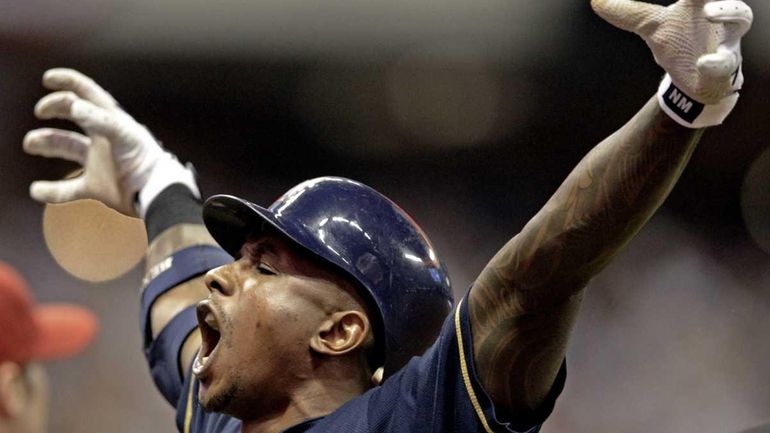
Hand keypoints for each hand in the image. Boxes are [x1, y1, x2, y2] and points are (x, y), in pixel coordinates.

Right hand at [24, 68, 197, 216]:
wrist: (156, 194)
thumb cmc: (145, 160)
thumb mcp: (124, 134)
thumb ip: (99, 119)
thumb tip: (73, 104)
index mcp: (113, 122)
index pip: (90, 94)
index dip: (70, 82)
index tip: (48, 78)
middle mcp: (104, 139)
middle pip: (75, 116)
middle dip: (56, 109)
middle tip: (40, 111)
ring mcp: (100, 163)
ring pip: (67, 148)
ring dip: (47, 143)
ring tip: (30, 142)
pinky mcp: (97, 187)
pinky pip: (69, 189)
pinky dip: (51, 190)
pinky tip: (36, 190)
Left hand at [592, 0, 752, 126]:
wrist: (698, 79)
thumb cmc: (681, 43)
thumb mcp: (651, 27)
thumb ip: (627, 13)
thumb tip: (595, 1)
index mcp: (697, 2)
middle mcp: (717, 12)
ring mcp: (725, 37)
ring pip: (739, 18)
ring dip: (727, 11)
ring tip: (710, 10)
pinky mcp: (727, 63)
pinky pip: (726, 61)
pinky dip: (716, 61)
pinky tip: (704, 62)